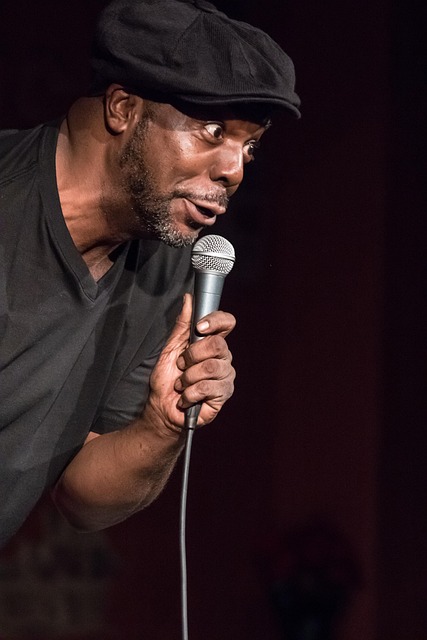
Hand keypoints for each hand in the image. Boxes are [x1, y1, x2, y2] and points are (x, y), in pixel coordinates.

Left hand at [146, 293, 235, 432]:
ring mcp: (225, 376)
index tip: (199, 327)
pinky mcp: (223, 395)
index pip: (226, 323)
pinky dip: (190, 393)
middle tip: (182, 366)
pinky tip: (187, 398)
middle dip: (191, 356)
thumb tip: (189, 299)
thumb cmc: (167, 381)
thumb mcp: (170, 349)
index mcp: (212, 344)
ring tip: (182, 384)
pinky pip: (207, 387)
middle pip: (217, 345)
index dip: (215, 321)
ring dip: (188, 378)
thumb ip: (181, 325)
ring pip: (210, 367)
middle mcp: (223, 358)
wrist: (162, 409)